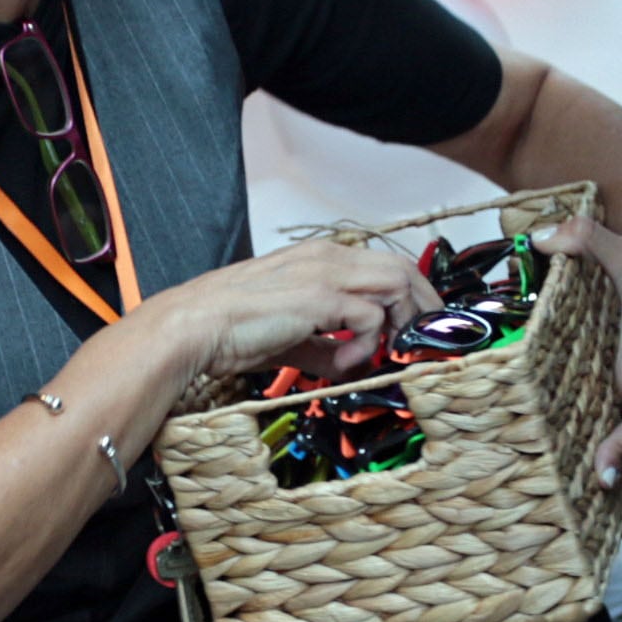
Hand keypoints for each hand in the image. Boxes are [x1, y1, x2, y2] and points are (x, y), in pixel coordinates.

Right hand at [154, 241, 439, 385]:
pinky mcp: (320, 296)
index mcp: (320, 258)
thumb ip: (326, 348)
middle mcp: (328, 257)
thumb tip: (352, 364)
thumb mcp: (292, 339)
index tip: (418, 327)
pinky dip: (366, 346)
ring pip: (396, 284)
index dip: (412, 295)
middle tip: (425, 341)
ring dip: (402, 323)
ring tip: (388, 353)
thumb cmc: (232, 329)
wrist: (196, 327)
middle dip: (424, 306)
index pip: (385, 265)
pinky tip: (342, 364)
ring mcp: (325, 273)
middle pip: (402, 269)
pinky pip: (370, 319)